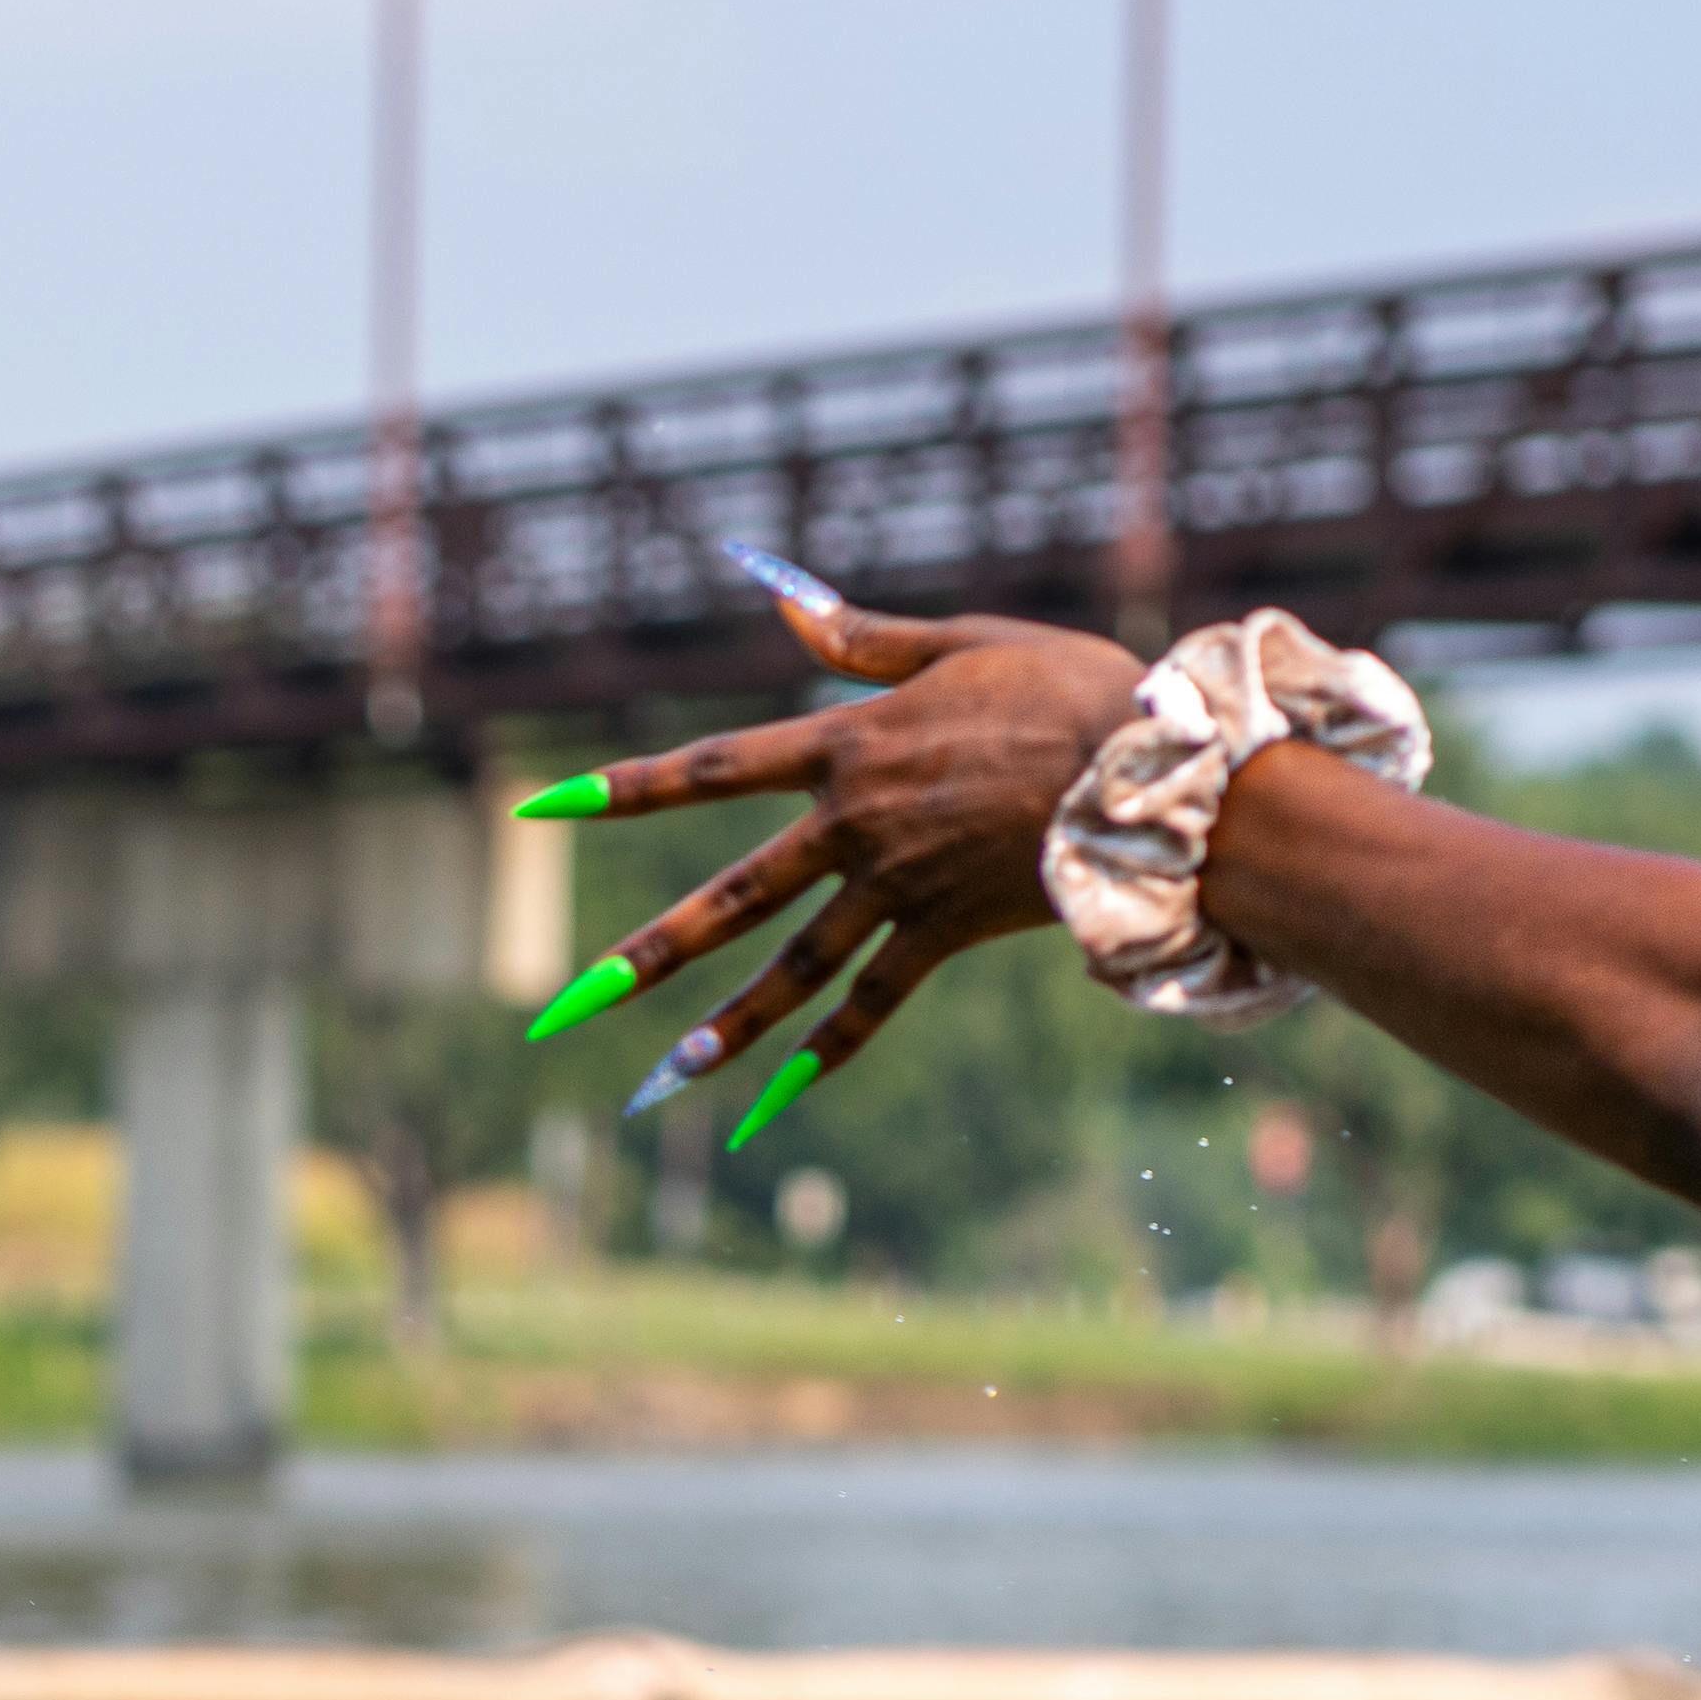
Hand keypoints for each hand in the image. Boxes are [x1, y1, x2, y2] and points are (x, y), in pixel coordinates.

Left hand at [533, 602, 1151, 1118]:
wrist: (1152, 769)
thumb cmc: (1071, 687)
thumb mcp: (962, 641)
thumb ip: (864, 637)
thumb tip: (781, 597)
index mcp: (847, 745)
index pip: (713, 768)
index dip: (627, 785)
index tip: (548, 806)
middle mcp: (854, 824)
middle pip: (733, 897)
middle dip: (648, 952)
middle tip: (568, 1004)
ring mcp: (897, 886)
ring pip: (793, 966)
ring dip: (725, 1024)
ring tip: (660, 1075)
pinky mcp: (946, 932)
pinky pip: (875, 1002)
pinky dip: (828, 1051)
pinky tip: (773, 1102)